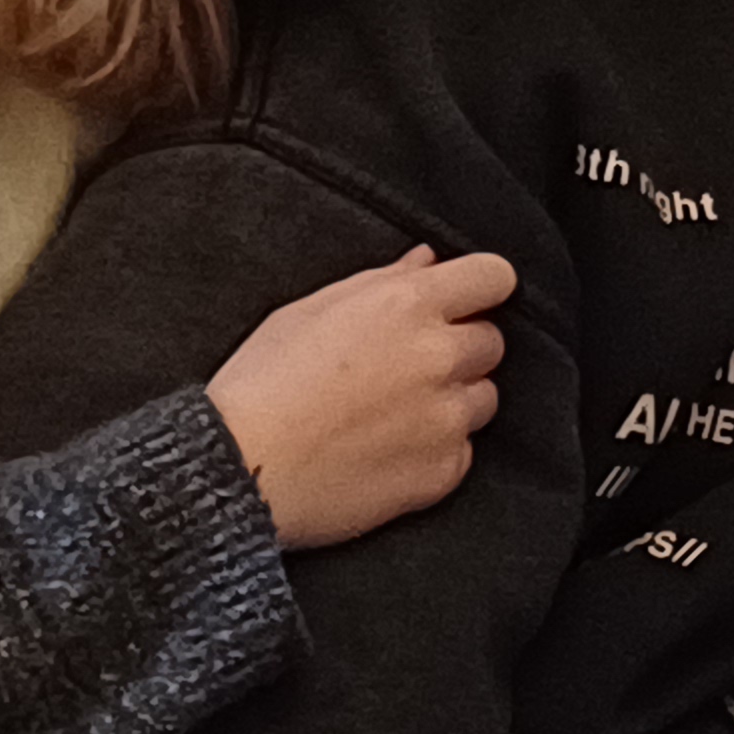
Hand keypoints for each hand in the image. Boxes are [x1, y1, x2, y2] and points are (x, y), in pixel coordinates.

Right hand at [204, 247, 514, 549]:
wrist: (238, 471)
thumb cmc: (262, 384)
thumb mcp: (308, 310)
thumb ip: (381, 281)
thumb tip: (427, 261)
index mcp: (409, 305)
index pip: (495, 276)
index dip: (480, 288)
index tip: (464, 303)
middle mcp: (439, 356)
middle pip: (491, 341)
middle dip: (459, 348)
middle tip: (408, 366)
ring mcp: (446, 417)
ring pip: (484, 397)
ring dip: (454, 399)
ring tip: (394, 412)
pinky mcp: (443, 471)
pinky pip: (463, 450)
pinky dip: (437, 449)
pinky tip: (389, 450)